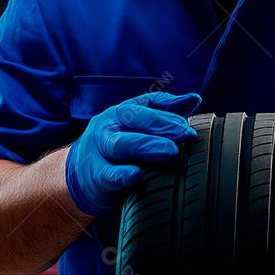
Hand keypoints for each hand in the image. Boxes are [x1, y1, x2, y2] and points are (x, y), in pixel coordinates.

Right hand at [65, 91, 201, 215]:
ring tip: (171, 151)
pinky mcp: (96, 175)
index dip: (170, 111)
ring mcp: (100, 149)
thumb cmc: (116, 147)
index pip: (148, 104)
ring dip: (147, 146)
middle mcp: (110, 125)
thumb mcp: (136, 127)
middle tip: (185, 135)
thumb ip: (165, 113)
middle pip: (135, 119)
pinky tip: (137, 175)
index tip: (189, 123)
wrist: (79, 174)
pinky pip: (108, 174)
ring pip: (122, 144)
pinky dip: (122, 175)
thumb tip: (195, 98)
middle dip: (163, 126)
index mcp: (122, 112)